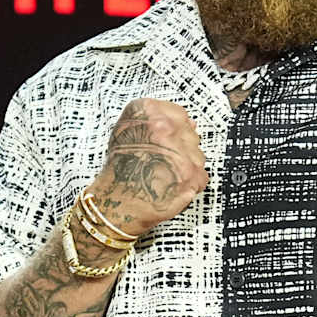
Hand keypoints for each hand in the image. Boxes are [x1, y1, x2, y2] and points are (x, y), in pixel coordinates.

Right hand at [86, 98, 207, 238]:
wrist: (115, 203)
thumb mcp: (125, 131)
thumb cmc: (118, 172)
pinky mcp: (191, 175)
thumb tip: (186, 122)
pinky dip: (190, 183)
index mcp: (149, 113)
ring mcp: (181, 152)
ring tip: (164, 174)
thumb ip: (152, 121)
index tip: (170, 139)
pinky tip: (172, 185)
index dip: (175, 128)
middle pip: (190, 134)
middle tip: (161, 161)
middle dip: (180, 148)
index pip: (179, 113)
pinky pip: (201, 175)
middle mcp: (165, 129)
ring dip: (186, 165)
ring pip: (197, 154)